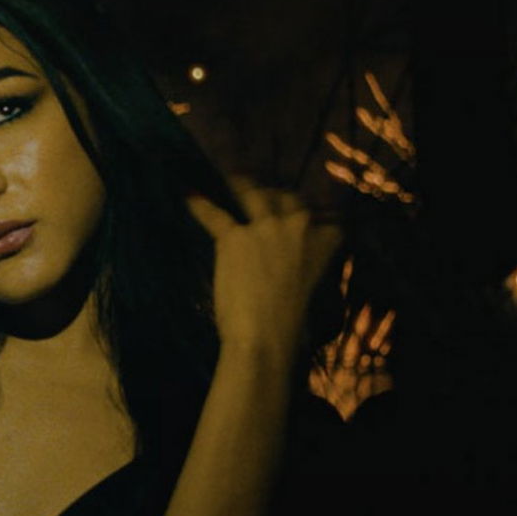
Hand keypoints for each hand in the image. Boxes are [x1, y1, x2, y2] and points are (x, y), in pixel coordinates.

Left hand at [186, 175, 342, 352]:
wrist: (266, 335)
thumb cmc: (296, 325)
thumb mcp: (320, 293)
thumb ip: (314, 269)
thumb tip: (306, 268)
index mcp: (326, 242)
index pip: (323, 219)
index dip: (310, 219)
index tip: (302, 217)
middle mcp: (299, 226)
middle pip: (288, 199)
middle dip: (277, 197)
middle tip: (265, 196)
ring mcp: (266, 228)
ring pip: (255, 196)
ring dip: (243, 186)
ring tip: (232, 180)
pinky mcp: (234, 237)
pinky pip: (214, 215)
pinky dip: (200, 205)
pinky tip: (189, 197)